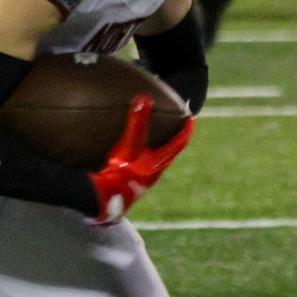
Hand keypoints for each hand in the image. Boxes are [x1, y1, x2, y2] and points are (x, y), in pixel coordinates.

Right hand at [89, 95, 194, 224]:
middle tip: (174, 123)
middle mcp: (154, 170)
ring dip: (155, 145)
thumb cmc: (122, 172)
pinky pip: (139, 162)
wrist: (104, 198)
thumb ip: (137, 121)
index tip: (192, 117)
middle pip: (169, 151)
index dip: (187, 129)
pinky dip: (140, 152)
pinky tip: (128, 148)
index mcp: (160, 162)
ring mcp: (141, 176)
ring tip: (152, 133)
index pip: (180, 142)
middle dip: (172, 137)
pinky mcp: (128, 179)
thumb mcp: (131, 144)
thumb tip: (144, 98)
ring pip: (154, 158)